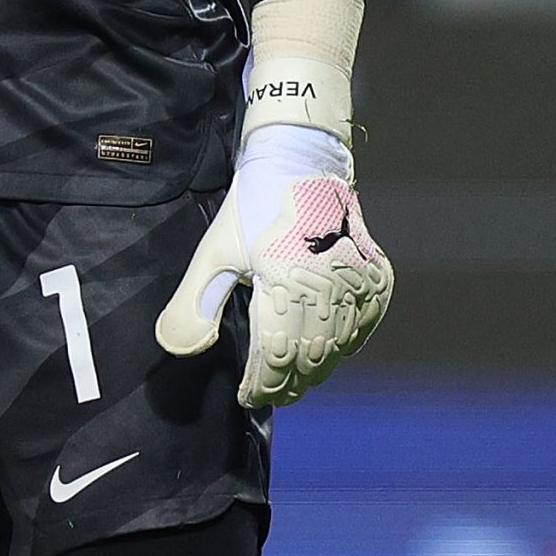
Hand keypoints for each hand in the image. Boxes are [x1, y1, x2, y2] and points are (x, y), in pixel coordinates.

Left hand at [156, 121, 391, 405]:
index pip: (276, 358)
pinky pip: (363, 328)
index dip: (262, 385)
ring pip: (338, 349)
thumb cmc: (253, 205)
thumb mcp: (215, 251)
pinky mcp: (377, 277)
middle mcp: (327, 285)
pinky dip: (344, 347)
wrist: (302, 160)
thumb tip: (178, 347)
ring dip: (314, 371)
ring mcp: (358, 282)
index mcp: (284, 280)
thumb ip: (194, 302)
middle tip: (267, 392)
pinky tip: (326, 354)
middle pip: (310, 360)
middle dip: (287, 384)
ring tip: (291, 382)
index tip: (247, 394)